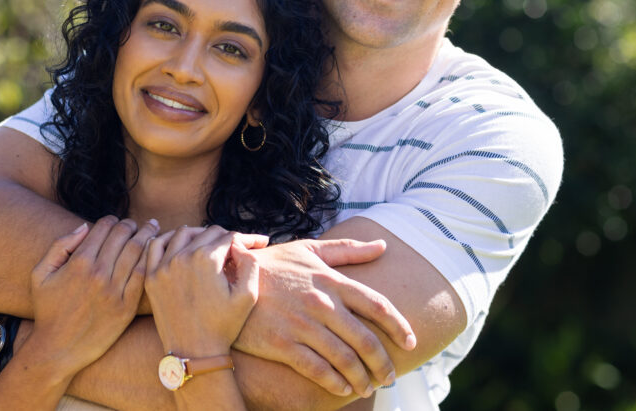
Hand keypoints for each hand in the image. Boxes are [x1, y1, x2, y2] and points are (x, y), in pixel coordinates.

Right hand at [27, 216, 157, 376]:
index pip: (103, 228)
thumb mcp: (41, 274)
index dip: (111, 220)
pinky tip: (154, 252)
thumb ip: (60, 245)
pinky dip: (150, 259)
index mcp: (79, 263)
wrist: (58, 349)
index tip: (115, 221)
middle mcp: (98, 274)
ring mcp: (114, 291)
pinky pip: (143, 275)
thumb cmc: (47, 311)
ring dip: (146, 235)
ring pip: (137, 251)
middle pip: (123, 236)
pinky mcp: (126, 307)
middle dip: (130, 224)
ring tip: (151, 228)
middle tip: (134, 224)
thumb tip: (84, 226)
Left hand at [146, 226, 261, 355]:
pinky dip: (167, 239)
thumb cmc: (224, 326)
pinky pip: (155, 246)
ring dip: (199, 234)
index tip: (258, 243)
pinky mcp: (151, 277)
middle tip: (236, 247)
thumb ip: (250, 262)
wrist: (194, 352)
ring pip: (182, 233)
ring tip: (210, 243)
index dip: (246, 239)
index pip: (228, 236)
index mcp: (206, 260)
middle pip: (207, 233)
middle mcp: (182, 258)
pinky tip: (178, 242)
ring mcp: (163, 267)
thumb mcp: (248, 295)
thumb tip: (238, 244)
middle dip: (225, 238)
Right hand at [233, 238, 415, 397]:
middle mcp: (322, 303)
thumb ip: (348, 250)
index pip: (377, 305)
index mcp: (331, 280)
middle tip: (390, 377)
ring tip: (368, 387)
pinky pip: (318, 370)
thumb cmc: (271, 264)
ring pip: (345, 360)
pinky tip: (343, 389)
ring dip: (362, 379)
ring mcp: (302, 325)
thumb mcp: (308, 250)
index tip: (410, 342)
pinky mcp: (282, 344)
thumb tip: (383, 245)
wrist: (225, 279)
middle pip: (366, 339)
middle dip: (383, 363)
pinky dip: (336, 384)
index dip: (399, 327)